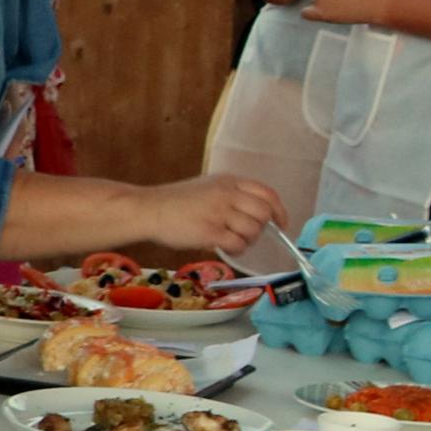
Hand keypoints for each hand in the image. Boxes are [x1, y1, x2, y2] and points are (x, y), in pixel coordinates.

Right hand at [140, 173, 281, 261]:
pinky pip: (238, 244)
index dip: (279, 211)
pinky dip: (236, 249)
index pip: (267, 194)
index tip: (281, 224)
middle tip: (247, 235)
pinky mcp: (211, 231)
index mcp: (229, 181)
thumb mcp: (208, 188)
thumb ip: (231, 197)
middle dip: (262, 228)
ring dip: (246, 241)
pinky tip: (223, 247)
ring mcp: (219, 212)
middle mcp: (227, 194)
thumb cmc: (175, 201)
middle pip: (263, 213)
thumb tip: (256, 218)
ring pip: (252, 231)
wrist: (149, 209)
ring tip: (230, 241)